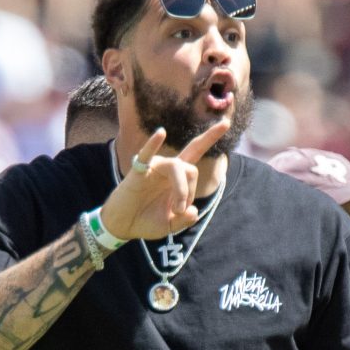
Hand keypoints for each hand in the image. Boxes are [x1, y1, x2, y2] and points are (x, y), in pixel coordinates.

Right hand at [96, 119, 231, 241]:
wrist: (123, 226)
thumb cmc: (146, 221)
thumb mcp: (171, 225)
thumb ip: (185, 220)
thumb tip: (192, 211)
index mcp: (178, 178)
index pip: (196, 152)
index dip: (210, 137)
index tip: (225, 123)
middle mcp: (168, 169)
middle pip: (191, 168)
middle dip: (190, 191)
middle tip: (180, 211)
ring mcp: (154, 168)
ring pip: (177, 167)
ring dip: (181, 189)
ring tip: (174, 210)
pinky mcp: (139, 171)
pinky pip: (147, 154)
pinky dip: (153, 143)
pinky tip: (161, 134)